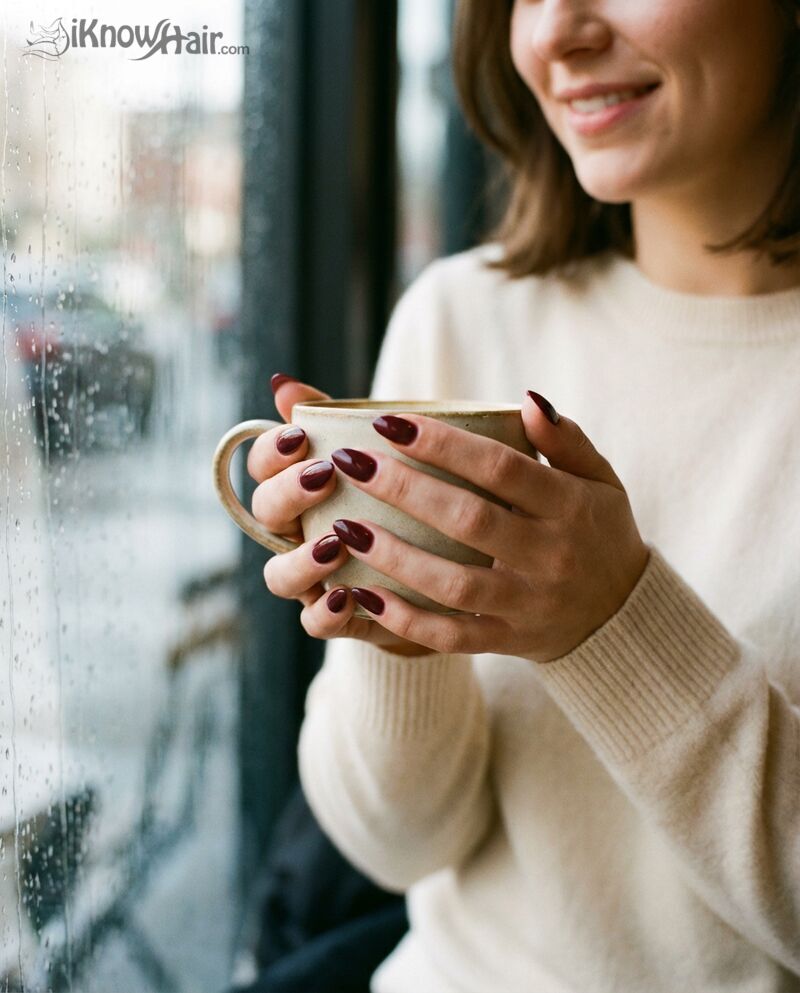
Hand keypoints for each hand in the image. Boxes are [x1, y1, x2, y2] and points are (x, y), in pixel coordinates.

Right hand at [250, 375, 433, 656]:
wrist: (444, 565)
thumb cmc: (401, 496)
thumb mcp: (380, 453)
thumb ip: (338, 419)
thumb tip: (282, 382)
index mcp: (299, 488)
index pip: (262, 465)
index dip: (270, 451)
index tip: (299, 436)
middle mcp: (295, 533)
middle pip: (265, 514)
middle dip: (288, 493)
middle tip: (326, 476)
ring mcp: (312, 579)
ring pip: (279, 576)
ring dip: (301, 559)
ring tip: (336, 542)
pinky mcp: (338, 618)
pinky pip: (316, 624)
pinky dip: (325, 613)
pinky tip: (348, 596)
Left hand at [322, 392, 649, 662]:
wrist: (622, 616)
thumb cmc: (599, 532)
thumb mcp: (600, 480)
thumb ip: (567, 441)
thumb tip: (528, 400)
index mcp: (570, 507)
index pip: (500, 468)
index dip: (444, 444)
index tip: (390, 422)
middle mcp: (550, 556)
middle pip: (468, 520)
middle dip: (404, 489)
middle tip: (351, 463)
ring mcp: (527, 603)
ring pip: (453, 584)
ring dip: (394, 556)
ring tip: (345, 526)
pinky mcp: (508, 640)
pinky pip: (452, 636)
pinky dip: (405, 621)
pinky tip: (363, 596)